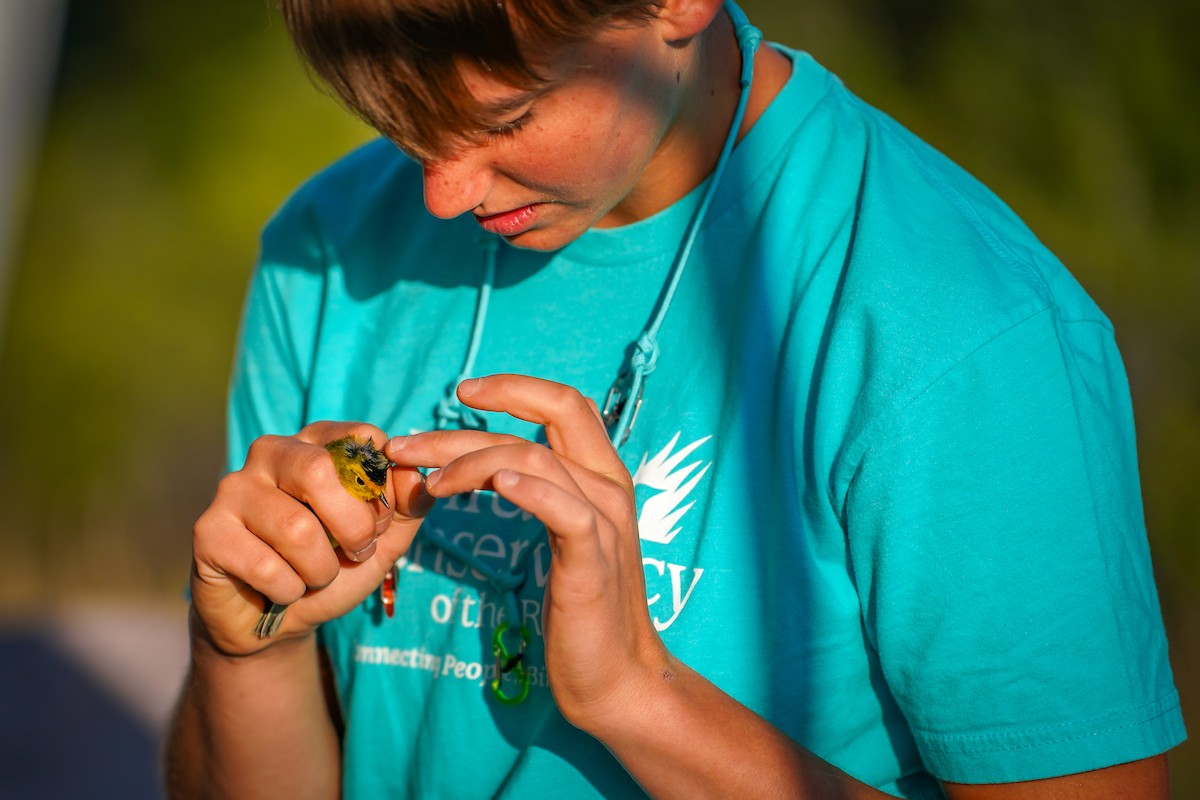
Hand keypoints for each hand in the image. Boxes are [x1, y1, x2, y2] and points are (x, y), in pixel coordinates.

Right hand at [191, 421, 431, 655]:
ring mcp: (233, 488)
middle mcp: (271, 452)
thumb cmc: (331, 566)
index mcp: (317, 442)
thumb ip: (408, 504)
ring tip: (313, 575)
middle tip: (355, 553)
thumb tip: (417, 476)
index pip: (361, 438)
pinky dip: (290, 590)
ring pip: (296, 529)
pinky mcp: (208, 531)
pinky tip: (280, 589)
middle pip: (319, 471)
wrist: (278, 622)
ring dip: (322, 570)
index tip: (380, 523)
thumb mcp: (383, 538)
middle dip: (353, 527)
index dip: (381, 490)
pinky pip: (267, 567)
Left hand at [386, 375, 669, 728]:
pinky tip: (495, 485)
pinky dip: (530, 491)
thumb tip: (488, 467)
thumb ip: (540, 494)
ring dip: (472, 463)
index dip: (516, 387)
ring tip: (425, 484)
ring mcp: (604, 522)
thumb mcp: (565, 537)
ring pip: (536, 461)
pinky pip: (567, 512)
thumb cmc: (583, 609)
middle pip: (543, 422)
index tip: (464, 391)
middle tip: (407, 443)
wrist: (616, 676)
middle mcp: (608, 487)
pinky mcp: (593, 562)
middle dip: (469, 424)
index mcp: (602, 476)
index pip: (566, 404)